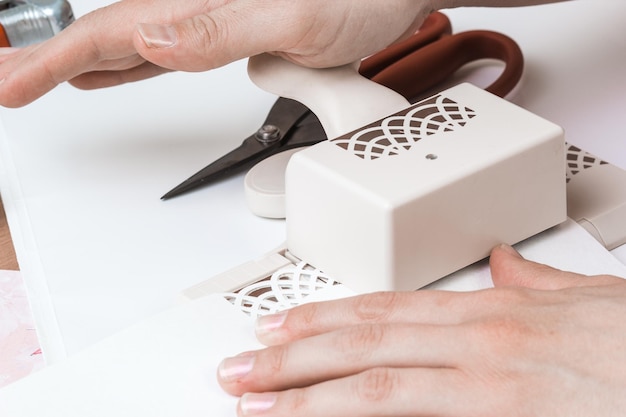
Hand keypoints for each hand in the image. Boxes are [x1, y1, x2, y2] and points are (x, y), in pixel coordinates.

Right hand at [0, 0, 435, 106]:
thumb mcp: (295, 19)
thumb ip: (222, 29)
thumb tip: (153, 43)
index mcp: (199, 0)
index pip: (109, 30)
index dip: (52, 57)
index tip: (12, 85)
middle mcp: (197, 4)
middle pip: (107, 31)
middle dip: (50, 59)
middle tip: (8, 84)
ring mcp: (210, 16)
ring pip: (131, 41)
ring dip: (83, 63)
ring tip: (42, 79)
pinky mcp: (227, 29)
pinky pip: (164, 50)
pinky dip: (129, 65)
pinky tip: (112, 74)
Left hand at [217, 244, 625, 415]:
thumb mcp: (589, 301)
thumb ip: (534, 284)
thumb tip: (502, 266)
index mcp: (494, 312)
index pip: (383, 308)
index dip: (323, 317)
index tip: (278, 325)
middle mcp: (482, 346)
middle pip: (364, 345)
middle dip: (293, 358)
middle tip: (241, 369)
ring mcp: (492, 391)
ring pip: (378, 391)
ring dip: (310, 399)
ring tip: (258, 406)